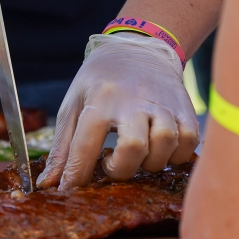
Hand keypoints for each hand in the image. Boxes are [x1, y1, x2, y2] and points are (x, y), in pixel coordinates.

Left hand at [37, 33, 198, 190]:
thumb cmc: (100, 80)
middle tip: (112, 164)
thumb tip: (49, 183)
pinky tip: (160, 149)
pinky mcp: (185, 107)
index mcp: (100, 98)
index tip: (70, 191)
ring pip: (165, 144)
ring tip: (137, 155)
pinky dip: (177, 155)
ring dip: (150, 162)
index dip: (76, 176)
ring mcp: (162, 103)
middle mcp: (133, 100)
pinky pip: (189, 142)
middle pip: (133, 147)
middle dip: (121, 169)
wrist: (137, 47)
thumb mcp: (73, 104)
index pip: (85, 146)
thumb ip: (62, 146)